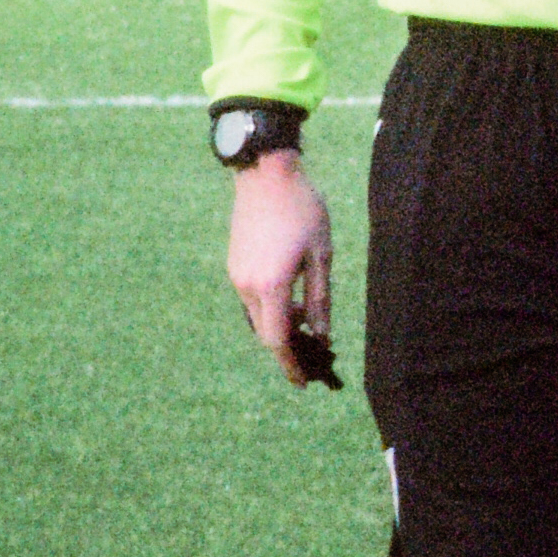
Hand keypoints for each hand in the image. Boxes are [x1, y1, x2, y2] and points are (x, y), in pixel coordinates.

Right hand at [226, 151, 334, 384]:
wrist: (266, 174)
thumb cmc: (302, 210)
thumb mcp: (322, 256)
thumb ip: (320, 299)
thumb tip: (321, 336)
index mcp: (271, 285)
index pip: (277, 341)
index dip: (290, 365)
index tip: (303, 382)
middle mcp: (247, 285)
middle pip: (266, 333)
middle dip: (289, 348)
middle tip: (315, 355)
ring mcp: (237, 275)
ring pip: (258, 317)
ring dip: (281, 327)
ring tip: (309, 323)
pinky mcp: (234, 265)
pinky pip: (252, 300)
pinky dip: (271, 309)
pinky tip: (293, 300)